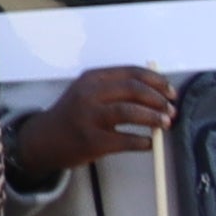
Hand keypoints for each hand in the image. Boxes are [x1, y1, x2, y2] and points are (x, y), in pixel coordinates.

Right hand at [14, 66, 178, 178]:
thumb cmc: (73, 115)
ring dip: (153, 118)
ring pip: (129, 112)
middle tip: (171, 111)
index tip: (171, 92)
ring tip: (165, 124)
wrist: (43, 140)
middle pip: (133, 90)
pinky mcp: (91, 141)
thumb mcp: (88, 93)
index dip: (156, 81)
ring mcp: (88, 117)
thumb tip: (158, 93)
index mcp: (91, 79)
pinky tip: (149, 143)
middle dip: (158, 100)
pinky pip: (125, 140)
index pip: (131, 72)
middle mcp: (88, 94)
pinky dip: (143, 142)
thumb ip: (116, 89)